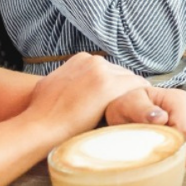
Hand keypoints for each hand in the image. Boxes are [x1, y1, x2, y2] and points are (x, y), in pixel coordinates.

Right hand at [19, 53, 150, 141]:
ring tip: (135, 112)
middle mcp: (93, 61)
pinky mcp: (111, 86)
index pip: (108, 70)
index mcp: (82, 59)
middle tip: (127, 109)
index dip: (113, 87)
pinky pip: (138, 87)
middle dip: (123, 91)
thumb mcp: (51, 85)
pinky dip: (142, 98)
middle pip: (121, 74)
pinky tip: (144, 110)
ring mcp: (103, 72)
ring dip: (132, 96)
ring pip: (131, 81)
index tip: (114, 102)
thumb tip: (69, 88)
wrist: (40, 125)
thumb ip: (66, 80)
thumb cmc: (42, 113)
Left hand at [104, 87, 185, 163]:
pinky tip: (164, 148)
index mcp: (180, 99)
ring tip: (156, 145)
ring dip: (174, 154)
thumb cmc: (130, 107)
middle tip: (150, 146)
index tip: (150, 143)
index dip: (169, 142)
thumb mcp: (129, 105)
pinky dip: (176, 156)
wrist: (133, 110)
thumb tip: (161, 118)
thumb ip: (142, 110)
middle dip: (172, 150)